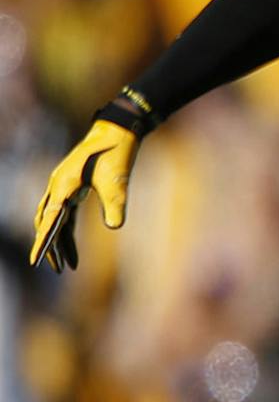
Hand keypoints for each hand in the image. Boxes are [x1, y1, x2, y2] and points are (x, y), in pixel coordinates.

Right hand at [30, 118, 140, 271]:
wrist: (117, 132)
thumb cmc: (116, 153)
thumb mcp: (118, 179)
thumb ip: (115, 202)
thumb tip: (114, 227)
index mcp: (64, 184)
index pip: (50, 218)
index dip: (43, 240)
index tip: (37, 259)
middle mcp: (58, 186)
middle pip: (47, 222)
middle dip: (50, 246)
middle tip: (57, 269)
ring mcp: (63, 187)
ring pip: (54, 220)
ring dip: (59, 241)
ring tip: (69, 265)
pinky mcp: (72, 188)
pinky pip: (64, 215)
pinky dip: (67, 231)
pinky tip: (73, 248)